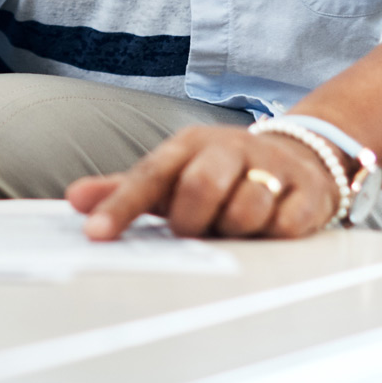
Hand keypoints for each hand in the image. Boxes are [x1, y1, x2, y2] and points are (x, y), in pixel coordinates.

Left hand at [66, 125, 340, 240]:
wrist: (299, 156)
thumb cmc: (220, 173)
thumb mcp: (172, 175)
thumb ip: (124, 190)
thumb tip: (74, 200)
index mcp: (189, 146)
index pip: (148, 176)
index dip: (121, 207)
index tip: (95, 234)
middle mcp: (229, 150)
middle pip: (201, 186)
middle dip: (192, 220)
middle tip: (193, 232)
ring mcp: (271, 169)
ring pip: (246, 209)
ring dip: (235, 230)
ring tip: (234, 227)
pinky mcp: (307, 193)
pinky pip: (285, 225)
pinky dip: (273, 235)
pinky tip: (270, 229)